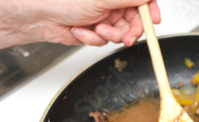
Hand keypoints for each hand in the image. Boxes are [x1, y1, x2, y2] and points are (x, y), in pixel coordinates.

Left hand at [0, 0, 160, 56]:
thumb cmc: (64, 1)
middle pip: (134, 21)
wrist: (43, 18)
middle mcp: (111, 4)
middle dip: (129, 31)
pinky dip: (93, 39)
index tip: (154, 20)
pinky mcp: (96, 33)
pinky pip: (105, 41)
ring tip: (95, 30)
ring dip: (108, 35)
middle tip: (127, 38)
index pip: (142, 1)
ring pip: (120, 34)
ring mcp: (104, 19)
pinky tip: (82, 31)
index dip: (150, 11)